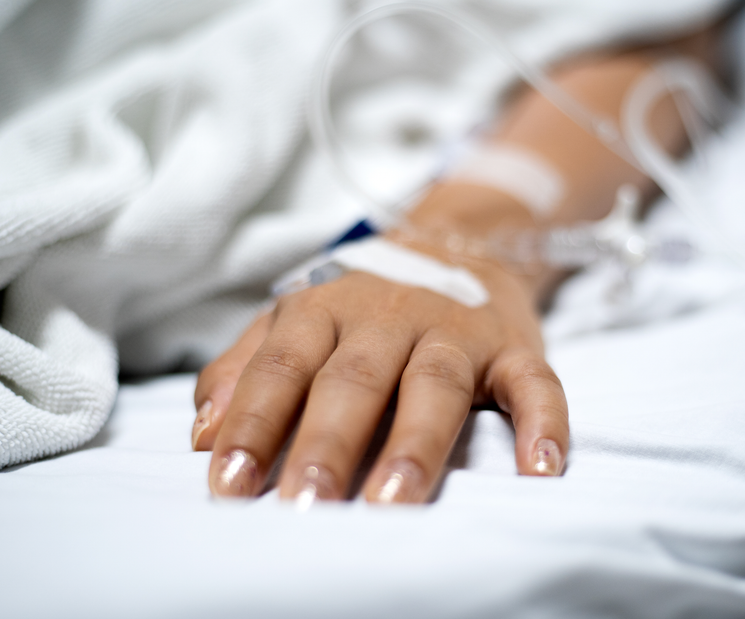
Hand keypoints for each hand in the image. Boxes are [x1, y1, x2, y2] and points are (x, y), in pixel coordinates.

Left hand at [192, 246, 567, 504]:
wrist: (454, 240)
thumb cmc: (361, 299)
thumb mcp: (295, 317)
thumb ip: (245, 368)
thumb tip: (202, 435)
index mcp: (325, 310)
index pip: (282, 367)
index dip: (254, 423)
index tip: (230, 484)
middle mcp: (387, 317)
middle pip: (355, 379)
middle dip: (328, 442)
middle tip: (306, 504)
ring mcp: (455, 330)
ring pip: (436, 384)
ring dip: (416, 442)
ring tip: (394, 501)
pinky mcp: (513, 346)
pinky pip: (534, 383)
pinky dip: (542, 423)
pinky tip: (538, 470)